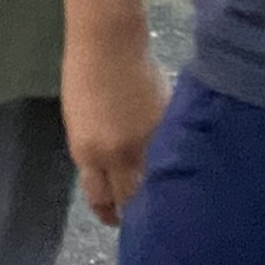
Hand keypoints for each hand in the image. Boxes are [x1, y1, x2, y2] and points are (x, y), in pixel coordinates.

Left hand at [63, 40, 168, 223]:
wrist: (109, 44)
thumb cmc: (84, 77)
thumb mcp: (80, 124)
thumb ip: (97, 153)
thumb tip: (115, 174)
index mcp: (87, 153)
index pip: (100, 197)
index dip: (109, 212)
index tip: (117, 220)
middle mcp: (116, 155)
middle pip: (130, 198)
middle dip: (137, 211)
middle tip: (147, 218)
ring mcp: (146, 142)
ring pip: (156, 181)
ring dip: (160, 191)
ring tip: (168, 200)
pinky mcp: (168, 127)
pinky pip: (174, 155)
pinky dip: (177, 164)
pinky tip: (184, 170)